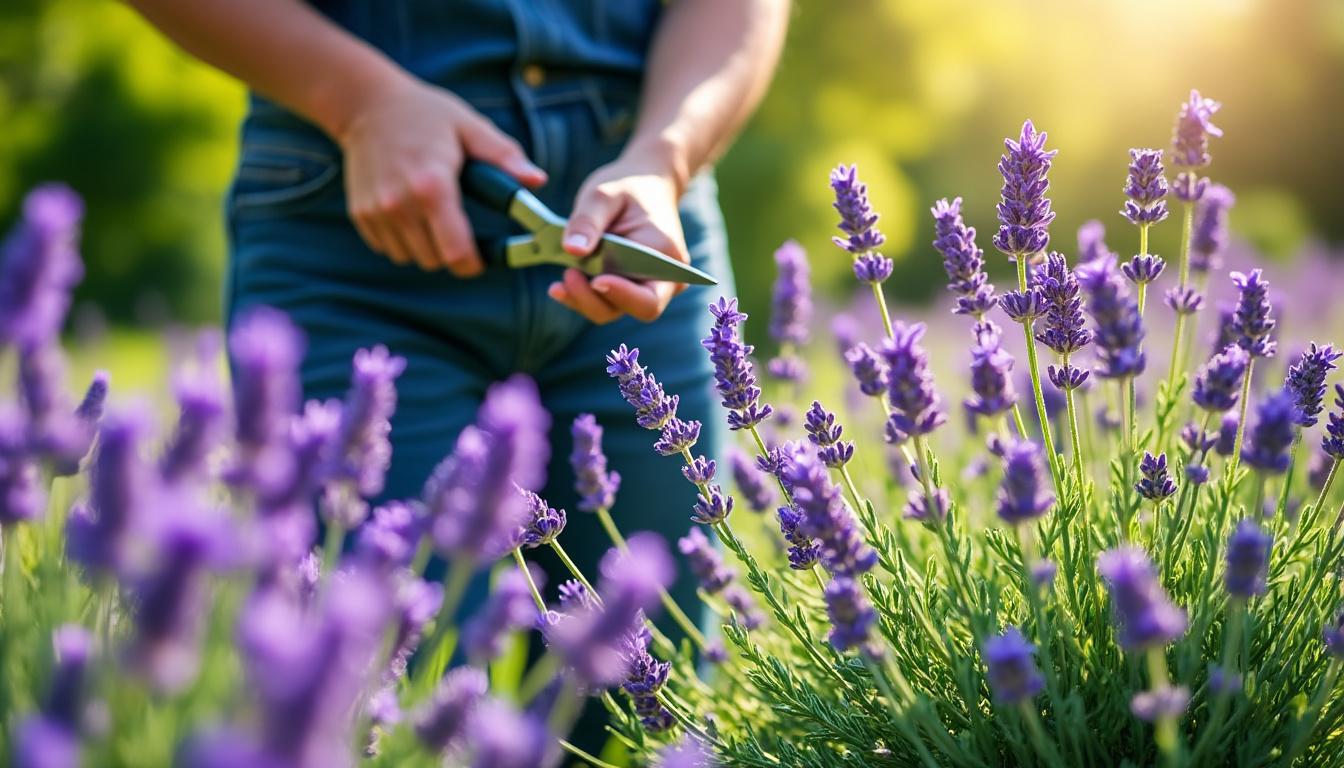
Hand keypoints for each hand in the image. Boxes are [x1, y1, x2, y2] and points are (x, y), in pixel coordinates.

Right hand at [335, 75, 545, 274]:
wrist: (367, 105)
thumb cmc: (427, 115)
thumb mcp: (470, 127)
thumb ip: (504, 157)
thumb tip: (538, 180)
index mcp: (432, 186)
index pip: (456, 253)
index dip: (473, 263)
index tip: (481, 258)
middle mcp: (400, 203)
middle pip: (434, 261)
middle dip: (452, 253)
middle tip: (459, 230)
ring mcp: (376, 211)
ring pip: (410, 258)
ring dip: (426, 247)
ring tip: (433, 216)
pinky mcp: (360, 214)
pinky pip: (389, 248)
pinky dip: (403, 240)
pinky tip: (410, 211)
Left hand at [548, 150, 689, 323]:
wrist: (646, 184)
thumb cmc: (628, 186)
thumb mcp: (603, 194)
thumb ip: (587, 221)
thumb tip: (572, 250)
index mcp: (665, 255)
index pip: (649, 297)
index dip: (623, 296)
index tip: (596, 280)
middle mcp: (663, 279)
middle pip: (632, 310)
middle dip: (595, 300)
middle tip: (567, 275)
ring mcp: (645, 285)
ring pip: (613, 309)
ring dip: (583, 299)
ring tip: (562, 278)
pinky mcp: (627, 286)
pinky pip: (605, 301)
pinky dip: (582, 296)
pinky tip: (560, 286)